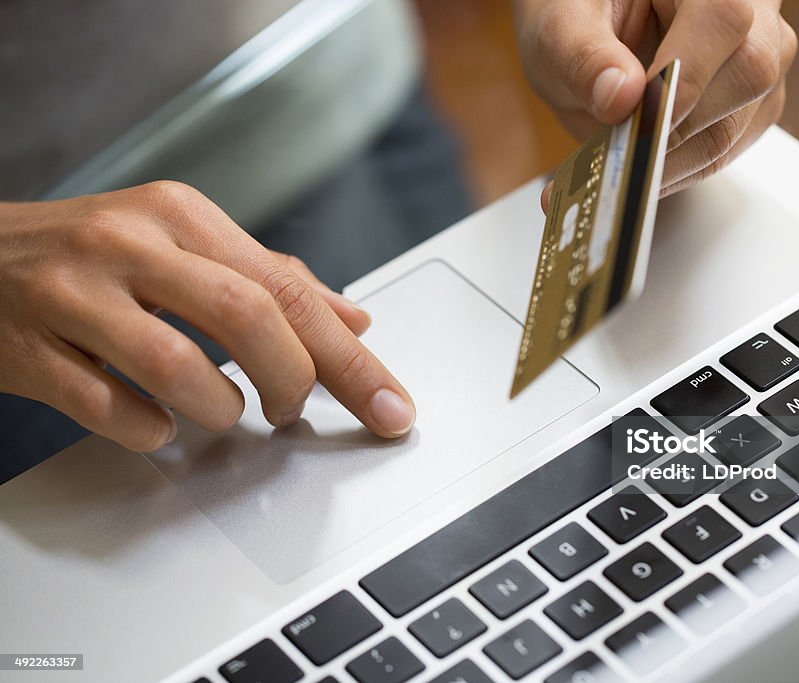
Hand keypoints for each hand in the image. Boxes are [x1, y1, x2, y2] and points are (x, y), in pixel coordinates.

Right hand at [0, 181, 415, 451]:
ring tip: (223, 411)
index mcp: (182, 215)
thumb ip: (273, 280)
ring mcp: (75, 293)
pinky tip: (156, 423)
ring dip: (220, 408)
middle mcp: (132, 242)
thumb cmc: (92, 253)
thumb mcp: (185, 243)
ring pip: (180, 367)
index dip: (351, 359)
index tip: (390, 407)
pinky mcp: (28, 347)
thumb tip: (353, 321)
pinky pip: (107, 408)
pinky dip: (150, 430)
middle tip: (294, 410)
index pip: (290, 291)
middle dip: (293, 381)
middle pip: (248, 317)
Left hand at [515, 0, 796, 200]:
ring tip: (616, 173)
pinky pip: (726, 151)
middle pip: (747, 75)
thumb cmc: (580, 16)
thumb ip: (584, 56)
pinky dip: (677, 171)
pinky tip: (637, 172)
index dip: (688, 77)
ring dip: (672, 162)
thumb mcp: (560, 27)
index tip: (640, 120)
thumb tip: (620, 98)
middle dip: (676, 129)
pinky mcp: (751, 107)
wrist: (590, 35)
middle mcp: (751, 10)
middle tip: (618, 154)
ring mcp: (761, 60)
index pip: (723, 19)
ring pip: (737, 125)